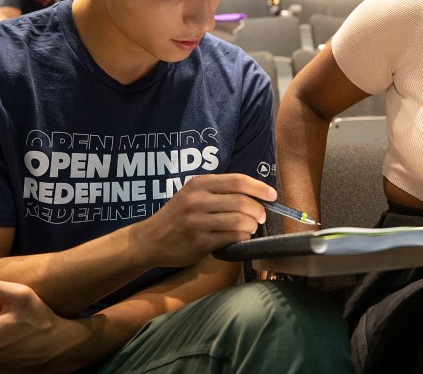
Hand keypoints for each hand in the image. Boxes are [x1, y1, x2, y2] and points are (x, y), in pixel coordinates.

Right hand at [138, 173, 274, 267]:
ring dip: (252, 225)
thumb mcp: (192, 194)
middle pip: (242, 201)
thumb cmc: (177, 216)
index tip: (272, 195)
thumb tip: (254, 194)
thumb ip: (218, 191)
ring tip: (251, 227)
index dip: (259, 187)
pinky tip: (241, 237)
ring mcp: (198, 221)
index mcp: (199, 184)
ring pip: (239, 220)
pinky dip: (242, 237)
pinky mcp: (199, 241)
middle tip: (262, 217)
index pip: (238, 180)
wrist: (150, 239)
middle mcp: (198, 200)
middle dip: (259, 210)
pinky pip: (231, 237)